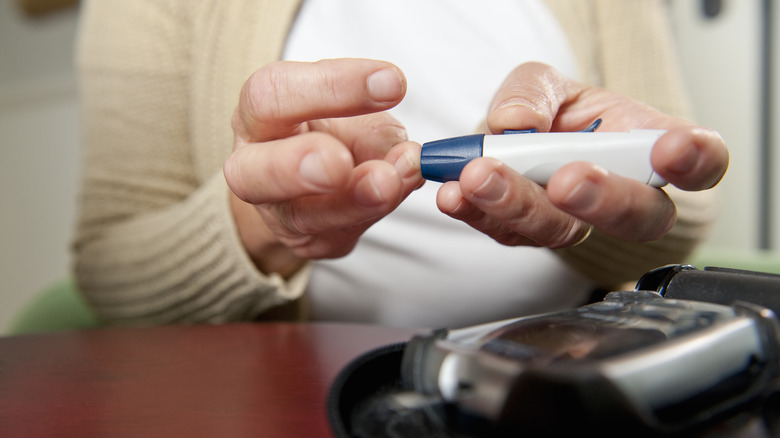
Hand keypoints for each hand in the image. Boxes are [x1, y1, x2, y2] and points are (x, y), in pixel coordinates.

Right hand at [224, 59, 422, 275]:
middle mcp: (251, 166)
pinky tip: (398, 191)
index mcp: (258, 113)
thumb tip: (407, 156)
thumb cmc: (332, 131)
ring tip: (388, 182)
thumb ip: (374, 128)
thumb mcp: (352, 113)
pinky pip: (339, 233)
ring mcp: (276, 214)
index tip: (391, 82)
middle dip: (295, 166)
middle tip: (339, 162)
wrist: (316, 181)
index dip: (332, 86)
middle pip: (252, 171)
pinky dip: (373, 211)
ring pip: (302, 216)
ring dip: (352, 199)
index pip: (275, 93)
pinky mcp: (307, 243)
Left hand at [436, 62, 727, 247]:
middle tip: (567, 180)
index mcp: (649, 149)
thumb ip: (533, 93)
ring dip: (520, 205)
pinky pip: (508, 233)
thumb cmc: (552, 113)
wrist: (512, 141)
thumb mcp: (543, 83)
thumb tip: (516, 123)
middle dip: (602, 199)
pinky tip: (455, 193)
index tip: (672, 150)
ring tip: (481, 176)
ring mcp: (575, 221)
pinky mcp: (528, 234)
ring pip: (563, 231)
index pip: (699, 162)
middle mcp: (622, 195)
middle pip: (636, 216)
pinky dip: (477, 212)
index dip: (696, 161)